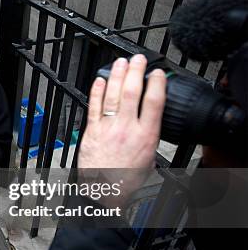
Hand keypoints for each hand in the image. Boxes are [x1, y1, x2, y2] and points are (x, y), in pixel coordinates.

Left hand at [78, 54, 165, 205]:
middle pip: (133, 92)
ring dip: (118, 75)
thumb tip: (151, 121)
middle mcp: (127, 129)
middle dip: (136, 71)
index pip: (154, 102)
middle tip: (138, 59)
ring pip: (113, 95)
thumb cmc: (126, 178)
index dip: (157, 83)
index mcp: (146, 136)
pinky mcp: (92, 130)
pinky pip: (94, 106)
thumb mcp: (149, 158)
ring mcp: (108, 128)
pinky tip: (100, 80)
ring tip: (121, 62)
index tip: (158, 72)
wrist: (104, 191)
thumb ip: (149, 136)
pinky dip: (97, 91)